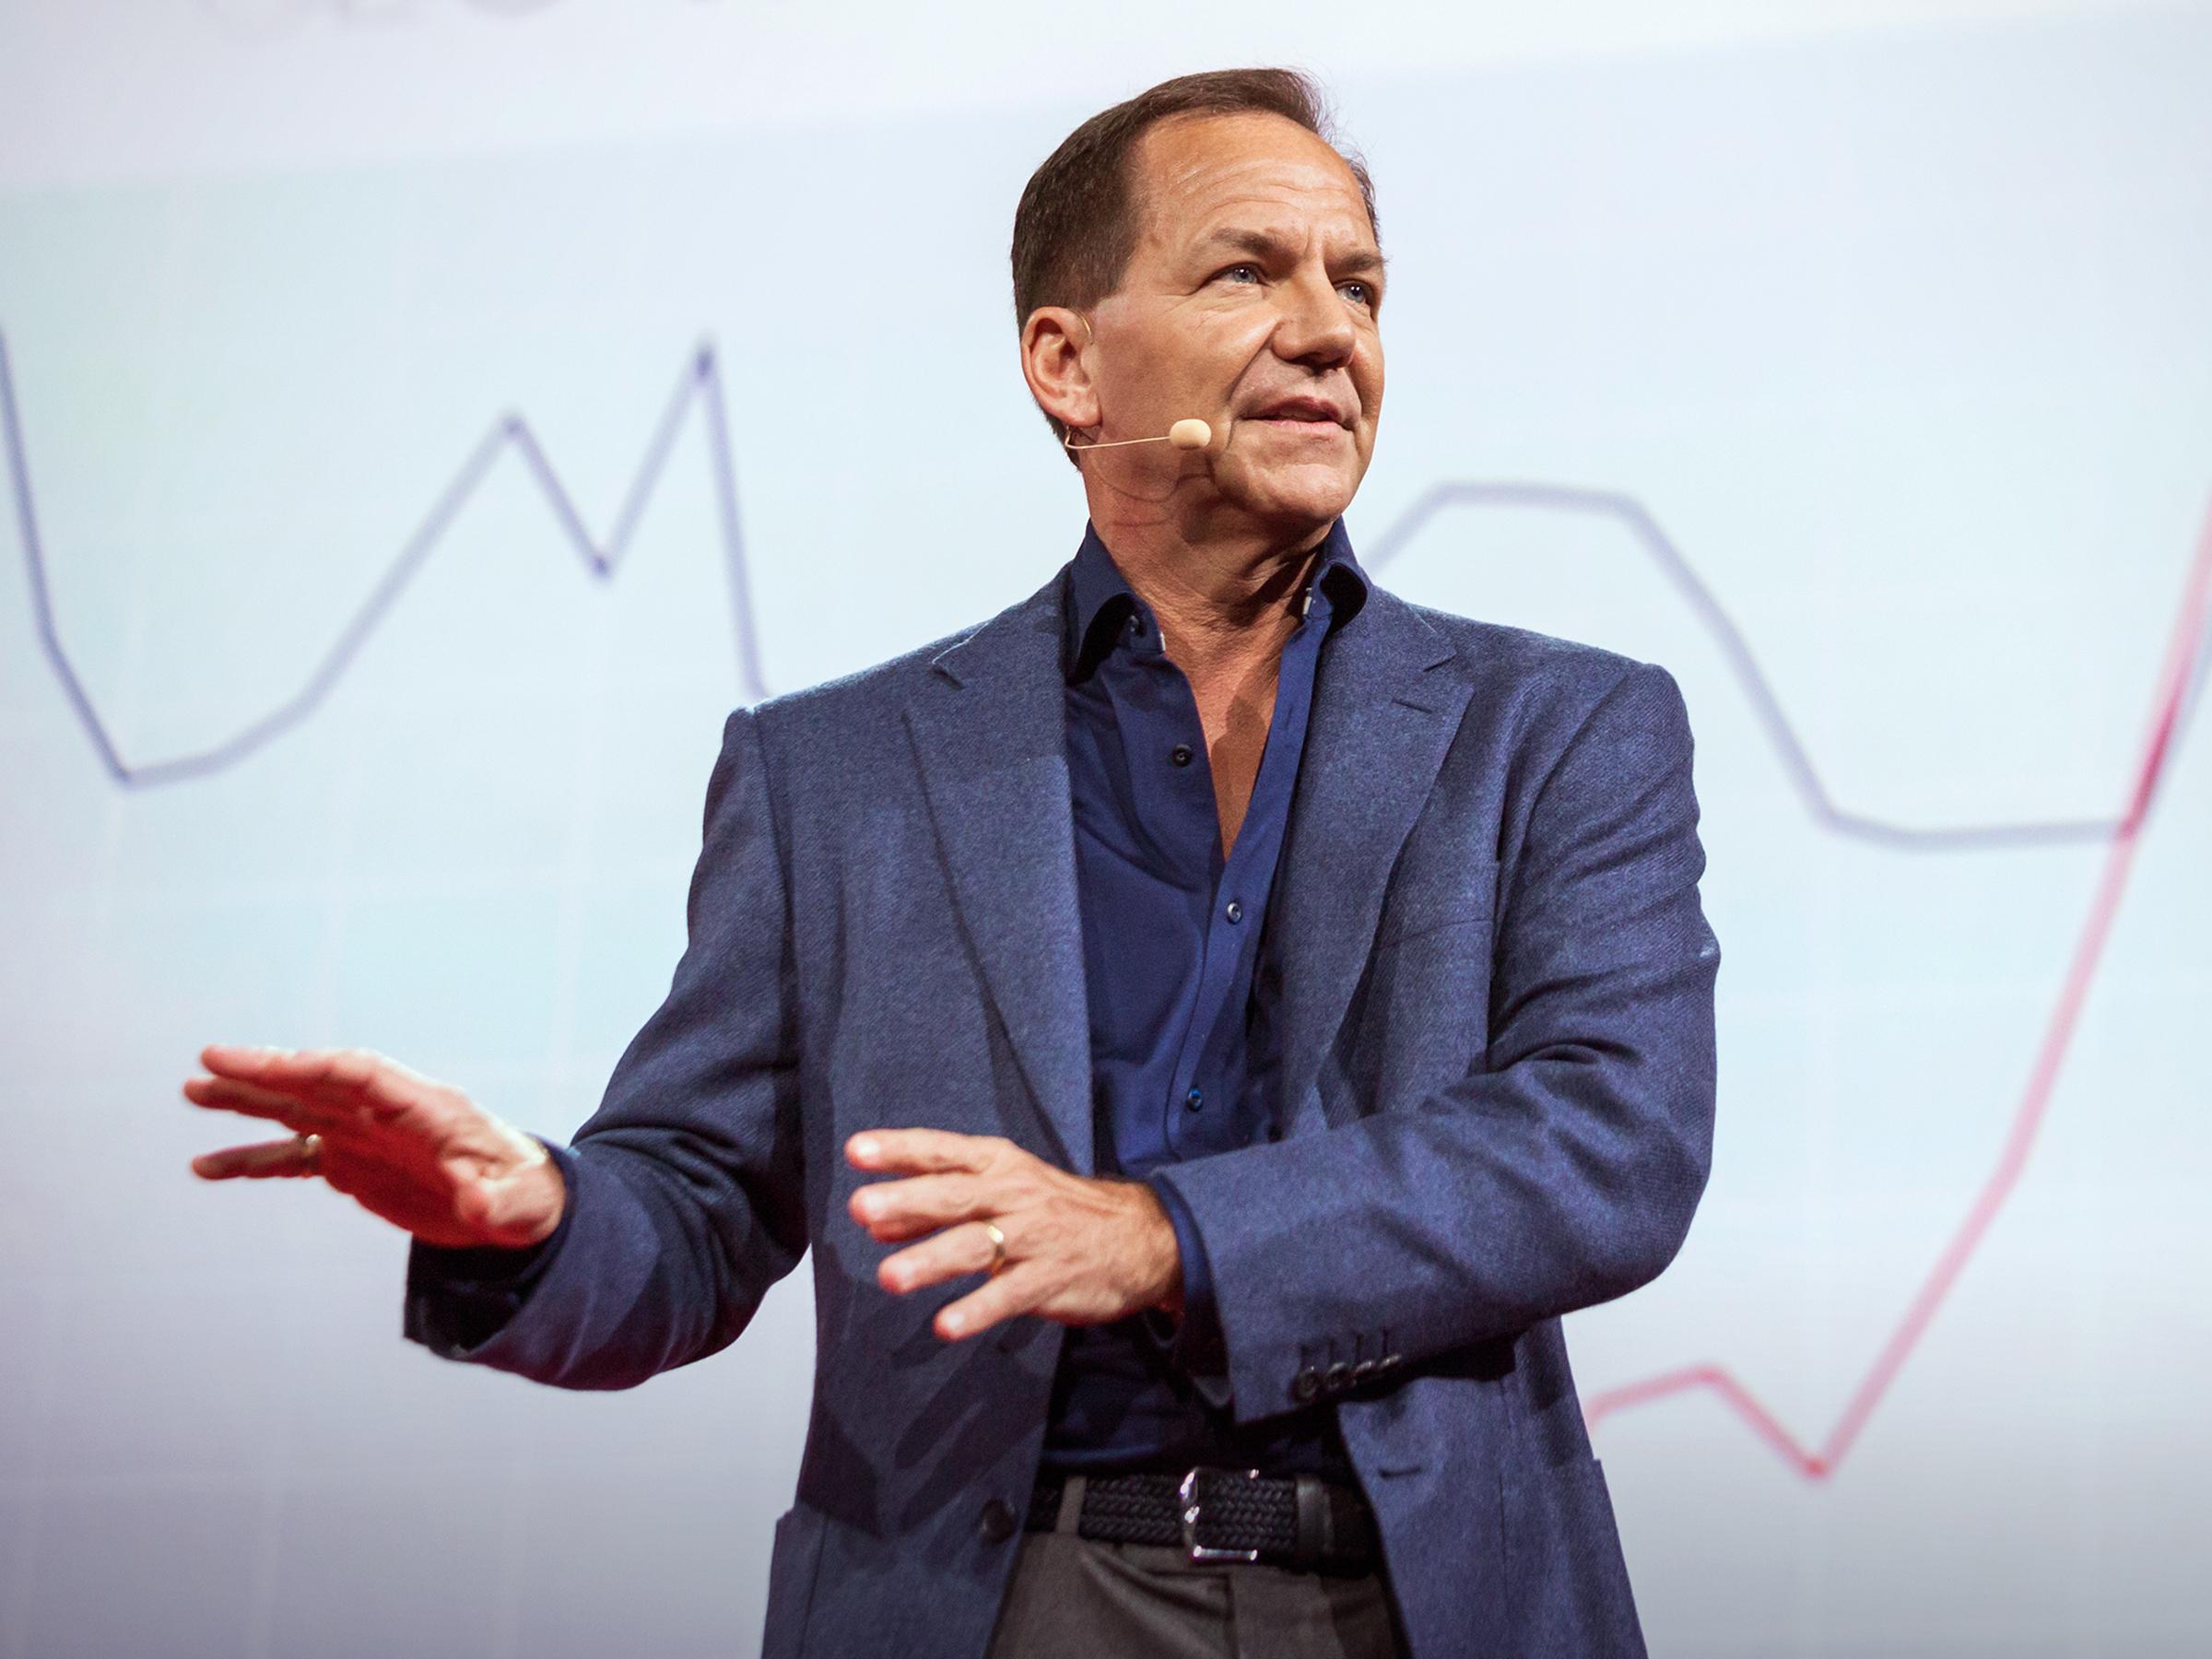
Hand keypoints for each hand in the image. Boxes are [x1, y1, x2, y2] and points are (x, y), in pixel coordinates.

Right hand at [184, 1044, 565, 1249]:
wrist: (521, 1208)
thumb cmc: (526, 1197)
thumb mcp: (518, 1203)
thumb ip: (492, 1201)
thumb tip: (477, 1202)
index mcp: (426, 1107)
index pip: (358, 1074)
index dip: (308, 1067)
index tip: (261, 1063)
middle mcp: (388, 1113)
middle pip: (319, 1083)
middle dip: (266, 1072)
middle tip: (207, 1062)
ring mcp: (366, 1136)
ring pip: (299, 1111)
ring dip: (249, 1102)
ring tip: (194, 1093)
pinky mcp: (354, 1164)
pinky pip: (295, 1157)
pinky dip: (254, 1160)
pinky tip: (208, 1166)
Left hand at [845, 1129, 1181, 1342]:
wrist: (1140, 1236)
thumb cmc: (1056, 1209)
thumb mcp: (1002, 1192)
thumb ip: (936, 1207)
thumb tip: (875, 1223)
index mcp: (999, 1166)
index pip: (943, 1152)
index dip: (900, 1150)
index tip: (857, 1151)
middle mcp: (1014, 1195)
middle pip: (955, 1196)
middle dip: (906, 1201)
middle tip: (860, 1208)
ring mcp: (1034, 1238)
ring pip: (977, 1246)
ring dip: (931, 1260)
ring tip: (889, 1278)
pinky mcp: (1050, 1279)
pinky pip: (1009, 1296)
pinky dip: (977, 1310)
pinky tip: (946, 1325)